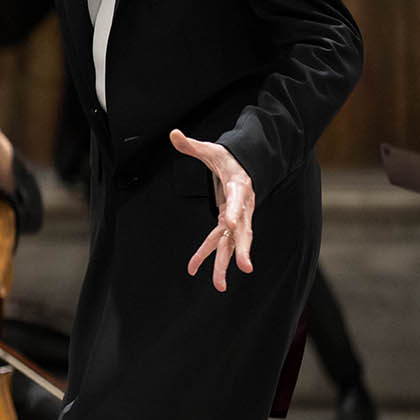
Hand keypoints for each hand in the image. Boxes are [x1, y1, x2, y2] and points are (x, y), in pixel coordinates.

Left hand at [172, 129, 254, 291]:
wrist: (245, 166)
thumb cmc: (226, 158)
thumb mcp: (210, 149)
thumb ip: (191, 145)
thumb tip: (174, 133)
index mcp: (238, 187)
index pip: (237, 201)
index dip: (234, 211)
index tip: (229, 222)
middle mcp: (241, 207)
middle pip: (243, 230)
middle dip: (243, 249)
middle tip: (246, 268)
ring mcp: (237, 218)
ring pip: (232, 243)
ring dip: (225, 263)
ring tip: (219, 286)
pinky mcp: (230, 224)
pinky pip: (220, 242)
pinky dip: (208, 255)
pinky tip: (195, 269)